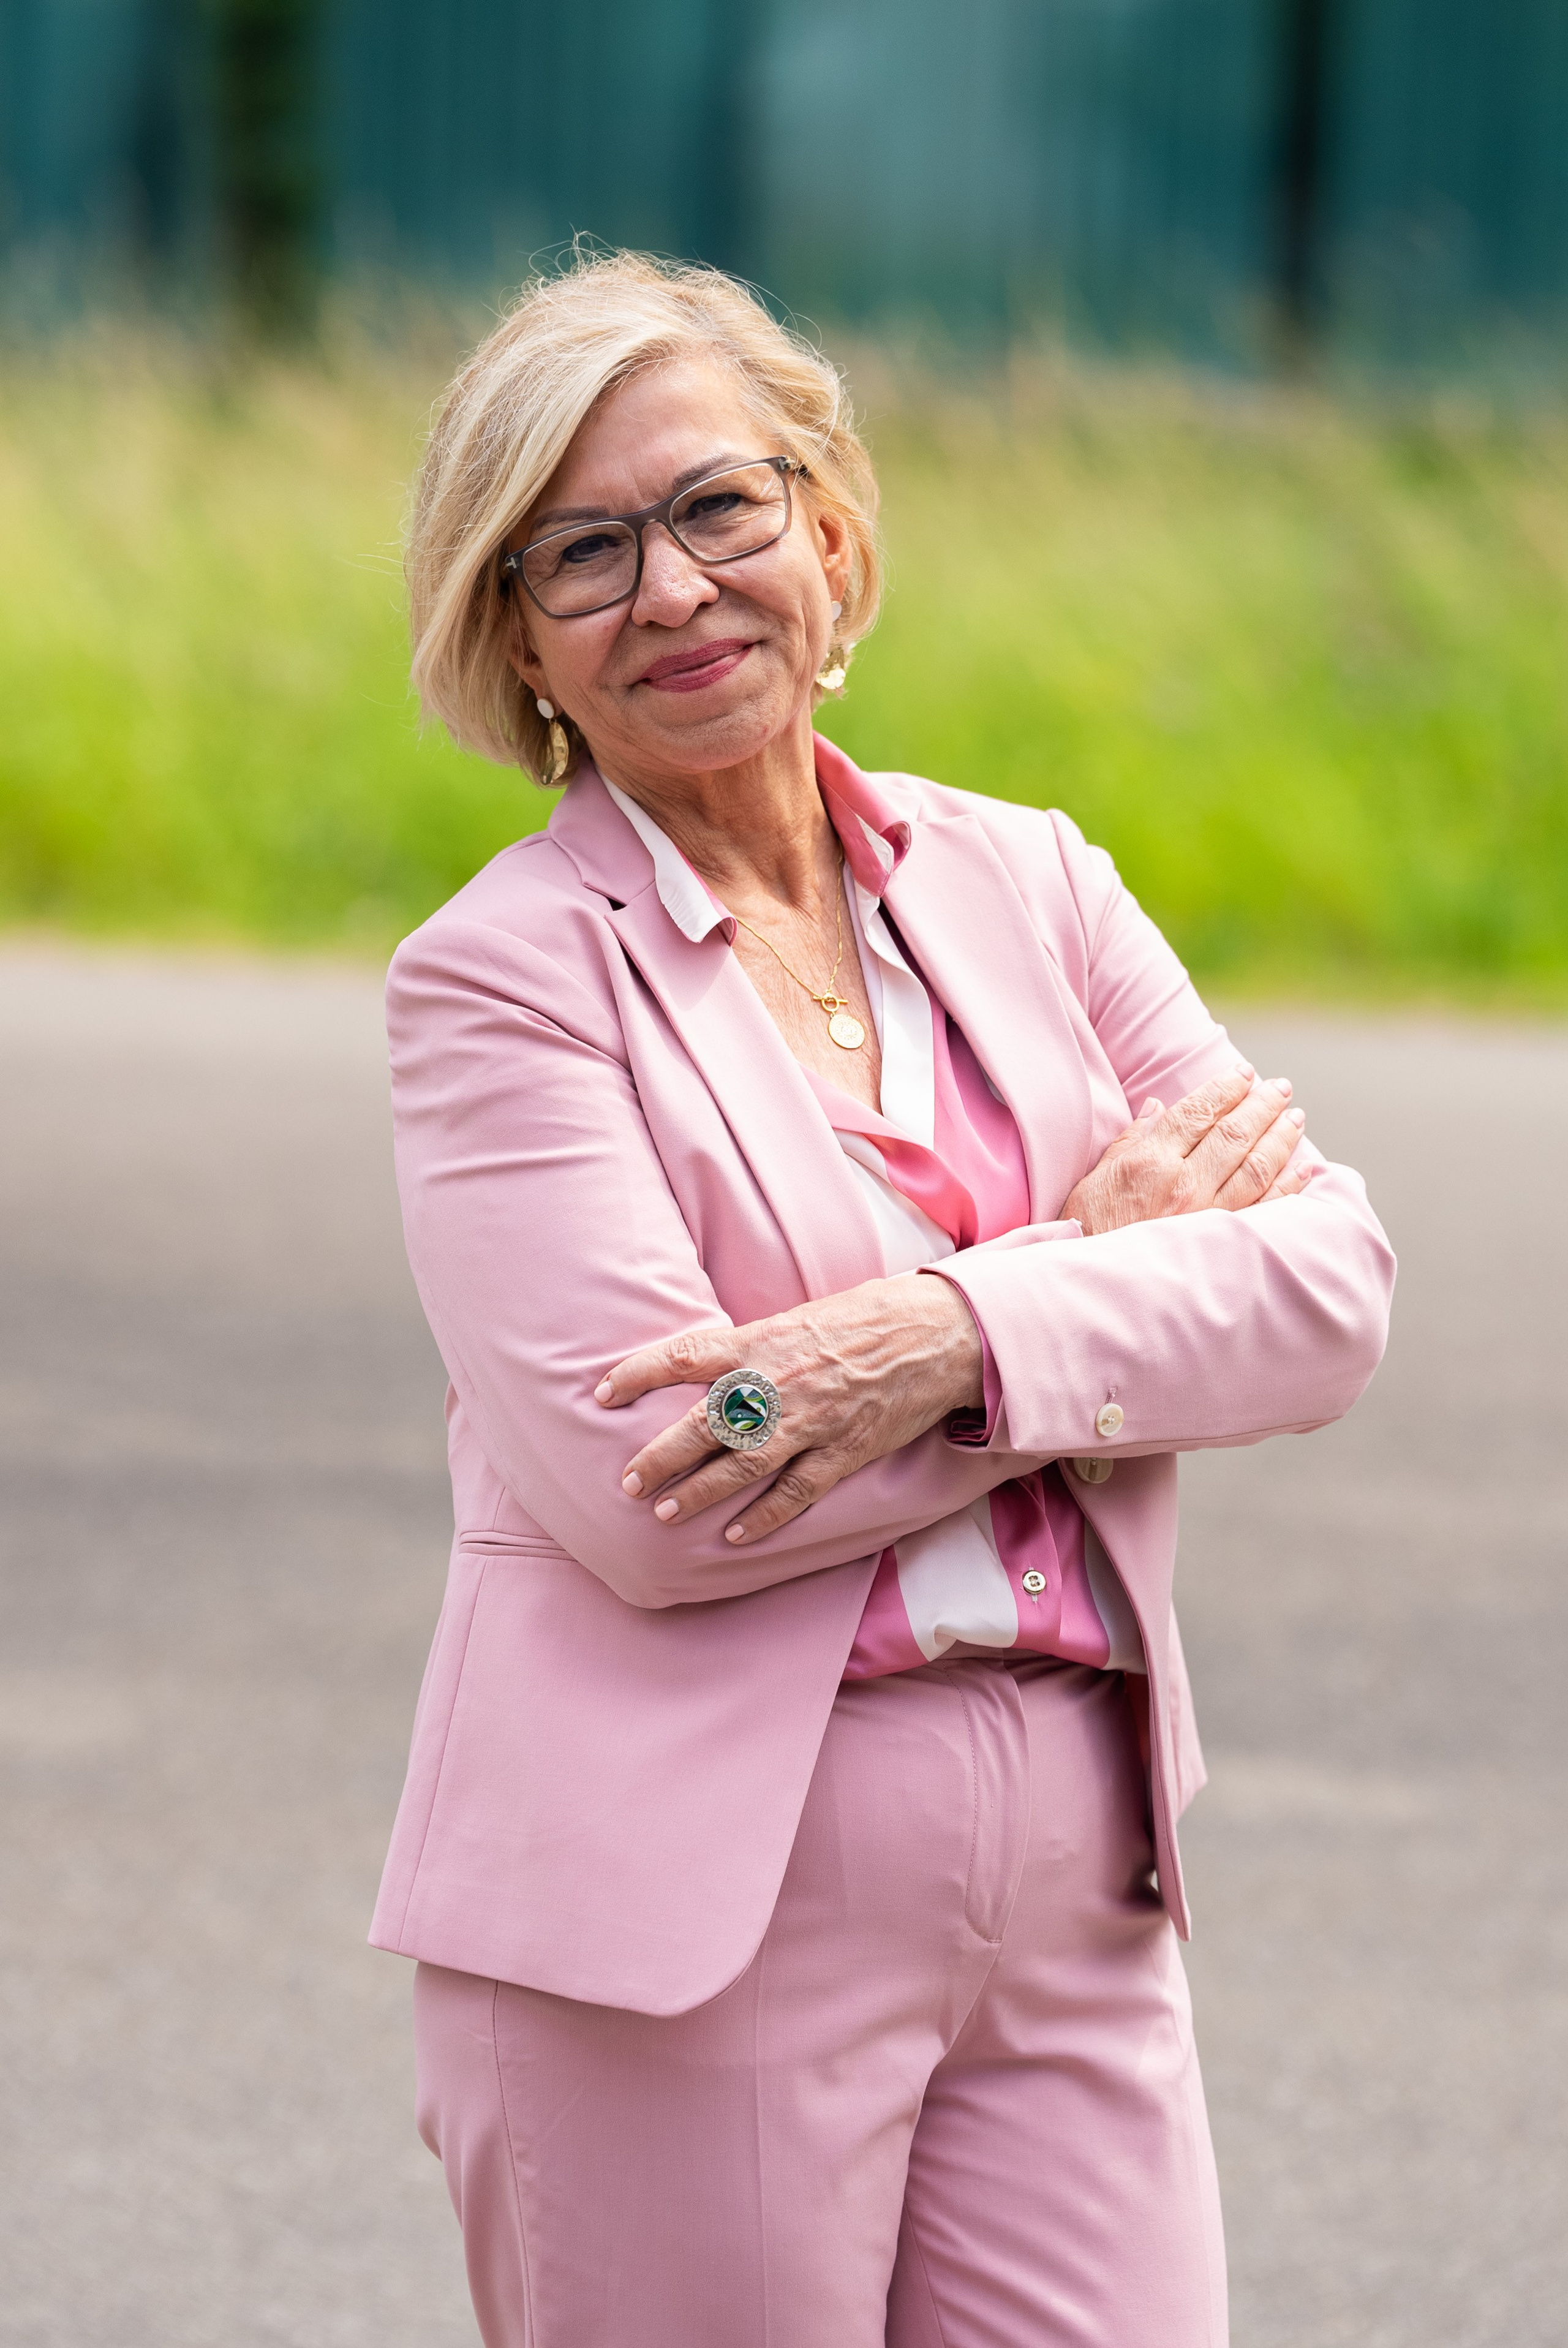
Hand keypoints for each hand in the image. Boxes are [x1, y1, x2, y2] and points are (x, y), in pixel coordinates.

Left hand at [596, 1272, 983, 1543]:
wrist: (937, 1334)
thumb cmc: (867, 1318)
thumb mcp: (799, 1318)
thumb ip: (754, 1347)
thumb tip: (709, 1367)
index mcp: (763, 1341)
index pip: (684, 1355)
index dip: (638, 1372)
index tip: (603, 1392)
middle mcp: (779, 1384)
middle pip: (705, 1424)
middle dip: (661, 1455)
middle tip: (628, 1478)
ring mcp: (812, 1422)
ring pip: (743, 1465)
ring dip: (699, 1492)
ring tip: (663, 1513)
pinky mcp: (844, 1452)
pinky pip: (795, 1492)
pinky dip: (764, 1518)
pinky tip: (734, 1536)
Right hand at [1063, 1062, 1311, 1237]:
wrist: (1096, 1289)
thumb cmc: (1088, 1231)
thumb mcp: (1097, 1178)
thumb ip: (1132, 1140)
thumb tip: (1158, 1108)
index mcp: (1150, 1163)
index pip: (1197, 1113)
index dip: (1225, 1088)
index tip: (1244, 1073)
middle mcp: (1183, 1185)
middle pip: (1234, 1134)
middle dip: (1262, 1105)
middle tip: (1281, 1087)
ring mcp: (1207, 1216)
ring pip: (1257, 1166)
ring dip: (1281, 1137)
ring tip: (1295, 1117)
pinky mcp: (1221, 1243)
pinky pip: (1266, 1208)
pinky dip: (1289, 1186)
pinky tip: (1305, 1167)